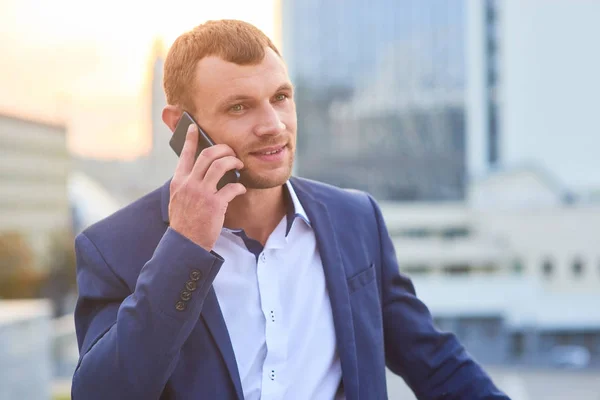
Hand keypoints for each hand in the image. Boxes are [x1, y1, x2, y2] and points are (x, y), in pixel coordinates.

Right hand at [168, 124, 245, 250]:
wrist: (185, 244)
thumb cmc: (185, 223)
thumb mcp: (178, 200)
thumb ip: (186, 185)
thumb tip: (201, 172)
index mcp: (178, 182)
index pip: (184, 155)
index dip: (190, 139)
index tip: (193, 127)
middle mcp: (189, 184)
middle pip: (207, 155)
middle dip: (223, 149)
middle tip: (231, 152)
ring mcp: (201, 193)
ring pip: (221, 166)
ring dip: (233, 162)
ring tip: (239, 165)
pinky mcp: (214, 204)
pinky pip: (232, 188)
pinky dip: (239, 187)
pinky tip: (241, 190)